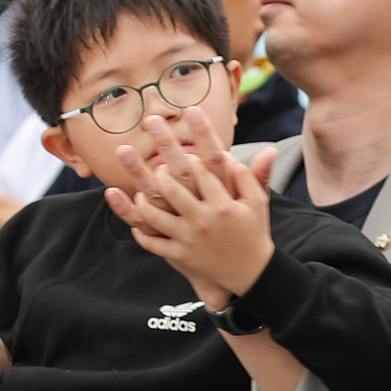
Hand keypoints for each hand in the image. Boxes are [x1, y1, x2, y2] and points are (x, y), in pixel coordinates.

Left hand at [102, 108, 275, 308]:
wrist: (253, 275)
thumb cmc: (254, 233)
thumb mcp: (259, 204)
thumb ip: (253, 177)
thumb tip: (255, 151)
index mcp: (224, 204)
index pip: (206, 167)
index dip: (196, 140)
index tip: (189, 115)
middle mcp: (204, 219)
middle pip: (174, 185)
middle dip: (160, 157)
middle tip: (151, 132)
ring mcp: (189, 239)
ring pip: (156, 213)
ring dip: (142, 195)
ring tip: (134, 174)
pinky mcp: (180, 255)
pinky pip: (152, 242)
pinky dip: (140, 230)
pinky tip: (131, 215)